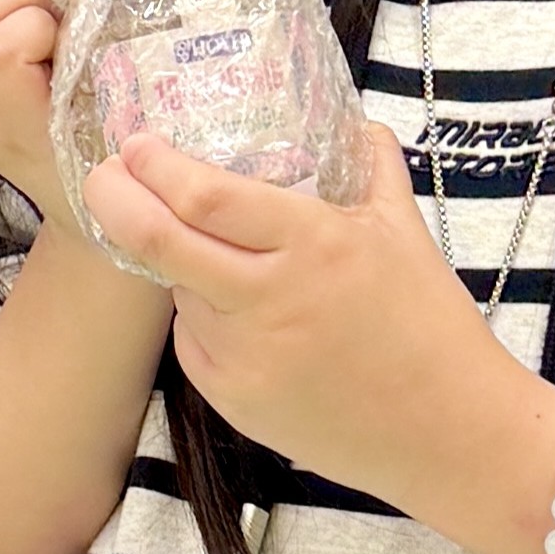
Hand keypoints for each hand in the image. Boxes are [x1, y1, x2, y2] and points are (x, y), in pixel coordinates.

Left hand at [79, 121, 538, 509]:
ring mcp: (247, 358)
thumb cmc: (432, 326)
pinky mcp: (236, 403)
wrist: (451, 434)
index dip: (155, 166)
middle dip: (115, 200)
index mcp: (313, 243)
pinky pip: (194, 343)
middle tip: (103, 176)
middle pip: (159, 242)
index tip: (136, 144)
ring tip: (206, 253)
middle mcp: (271, 299)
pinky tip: (240, 315)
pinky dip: (202, 318)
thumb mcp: (405, 231)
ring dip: (176, 264)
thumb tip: (351, 120)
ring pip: (177, 292)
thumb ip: (371, 165)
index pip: (205, 195)